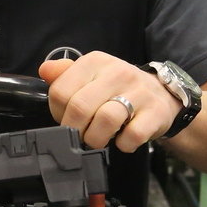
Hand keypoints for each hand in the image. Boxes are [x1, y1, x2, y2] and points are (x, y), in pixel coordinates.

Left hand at [39, 53, 178, 152]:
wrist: (161, 94)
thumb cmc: (118, 88)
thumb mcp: (91, 75)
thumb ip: (65, 74)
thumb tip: (45, 70)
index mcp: (95, 62)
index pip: (60, 91)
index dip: (57, 113)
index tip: (66, 119)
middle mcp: (117, 72)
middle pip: (80, 108)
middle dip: (75, 130)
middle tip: (81, 135)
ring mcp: (139, 92)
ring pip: (105, 121)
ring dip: (97, 139)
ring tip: (100, 139)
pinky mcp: (155, 112)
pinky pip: (132, 136)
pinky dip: (123, 145)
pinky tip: (122, 140)